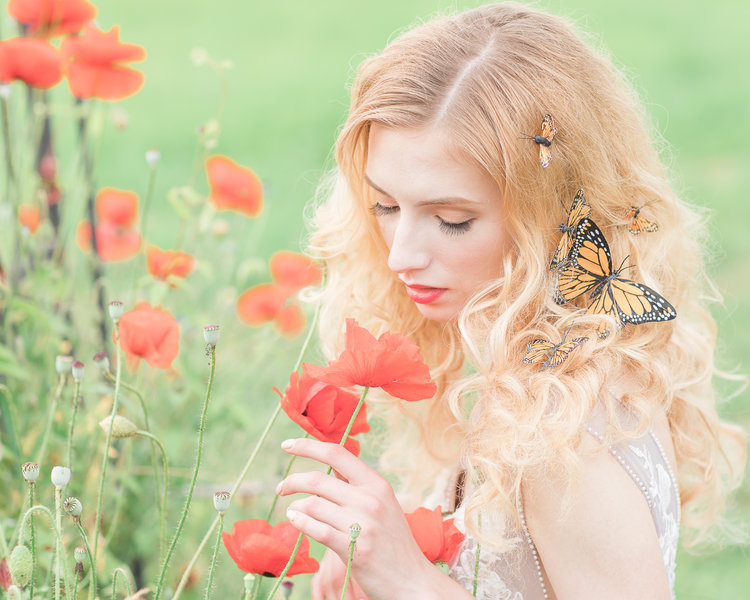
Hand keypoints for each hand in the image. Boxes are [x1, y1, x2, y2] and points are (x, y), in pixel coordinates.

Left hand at [275, 438, 431, 599]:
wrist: (412, 580)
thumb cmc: (394, 542)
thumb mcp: (384, 504)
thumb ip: (357, 486)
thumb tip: (328, 469)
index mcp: (377, 484)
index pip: (337, 453)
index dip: (308, 446)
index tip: (288, 445)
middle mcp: (370, 499)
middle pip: (318, 479)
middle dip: (292, 481)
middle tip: (281, 488)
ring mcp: (362, 524)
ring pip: (313, 504)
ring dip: (295, 506)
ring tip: (292, 511)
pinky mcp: (354, 549)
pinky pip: (316, 529)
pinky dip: (299, 522)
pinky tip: (295, 520)